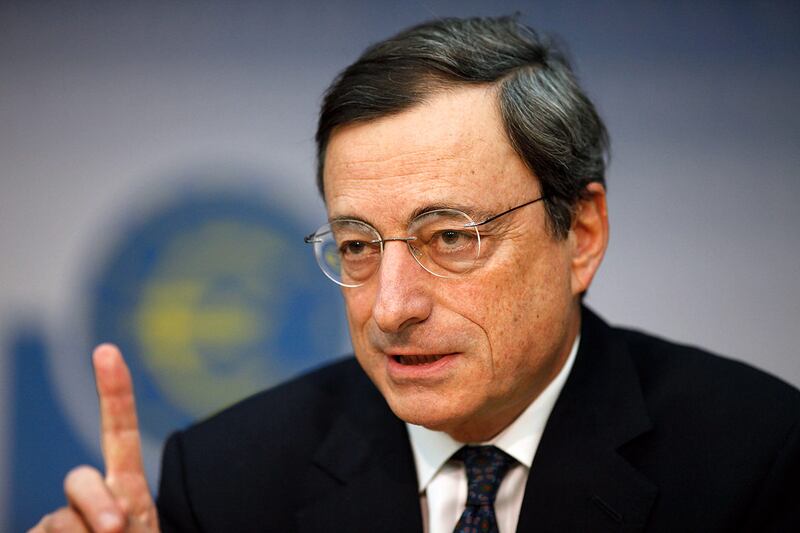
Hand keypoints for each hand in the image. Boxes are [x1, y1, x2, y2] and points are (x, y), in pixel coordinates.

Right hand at [29, 344, 159, 531]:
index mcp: (128, 490)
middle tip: (116, 530)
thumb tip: (106, 521)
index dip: (113, 391)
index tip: (106, 350)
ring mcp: (63, 520)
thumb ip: (124, 513)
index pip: (119, 432)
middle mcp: (93, 498)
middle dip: (95, 504)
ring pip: (59, 520)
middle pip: (80, 481)